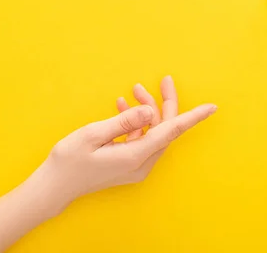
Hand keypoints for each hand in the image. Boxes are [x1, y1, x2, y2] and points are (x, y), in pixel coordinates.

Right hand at [27, 76, 215, 216]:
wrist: (54, 187)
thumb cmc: (69, 160)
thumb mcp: (93, 134)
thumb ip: (125, 121)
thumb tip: (150, 111)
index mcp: (135, 157)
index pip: (171, 132)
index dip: (192, 117)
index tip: (212, 107)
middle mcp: (141, 164)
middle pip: (164, 129)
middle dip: (164, 103)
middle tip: (163, 80)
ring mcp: (136, 167)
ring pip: (153, 132)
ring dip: (146, 111)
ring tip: (132, 91)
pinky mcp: (129, 165)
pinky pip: (141, 139)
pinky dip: (135, 123)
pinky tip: (121, 106)